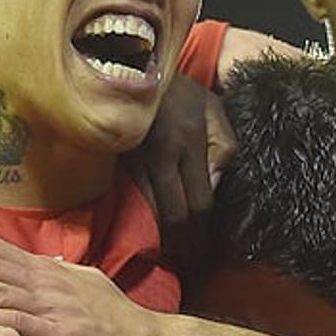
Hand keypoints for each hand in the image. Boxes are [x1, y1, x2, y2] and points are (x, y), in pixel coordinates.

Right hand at [127, 76, 236, 272]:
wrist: (129, 63)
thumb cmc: (179, 90)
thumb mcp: (214, 109)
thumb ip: (224, 148)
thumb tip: (213, 190)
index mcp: (188, 140)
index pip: (199, 202)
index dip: (204, 233)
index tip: (207, 254)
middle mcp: (159, 153)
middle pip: (173, 215)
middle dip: (183, 248)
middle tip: (189, 271)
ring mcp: (130, 159)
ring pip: (146, 213)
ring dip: (158, 242)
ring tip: (168, 263)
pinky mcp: (112, 162)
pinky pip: (126, 202)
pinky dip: (136, 223)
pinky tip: (142, 239)